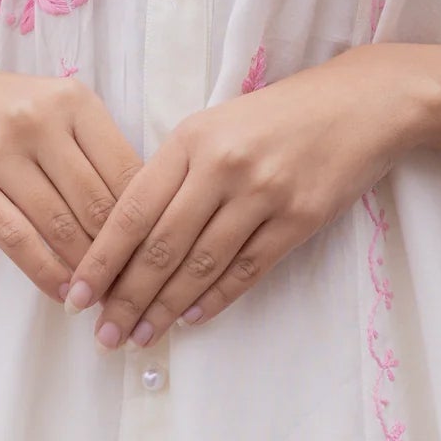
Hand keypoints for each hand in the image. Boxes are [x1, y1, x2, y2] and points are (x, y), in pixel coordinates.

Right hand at [0, 55, 141, 301]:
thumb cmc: (10, 108)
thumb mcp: (60, 109)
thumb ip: (99, 151)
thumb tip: (145, 220)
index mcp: (74, 100)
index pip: (126, 172)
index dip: (147, 221)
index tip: (156, 255)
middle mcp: (38, 120)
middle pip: (95, 203)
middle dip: (120, 253)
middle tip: (135, 287)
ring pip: (59, 225)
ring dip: (85, 269)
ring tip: (102, 295)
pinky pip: (16, 238)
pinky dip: (44, 271)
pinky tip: (62, 291)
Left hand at [64, 46, 431, 348]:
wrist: (362, 103)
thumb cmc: (280, 114)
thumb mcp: (218, 123)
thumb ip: (177, 170)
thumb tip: (131, 235)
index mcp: (191, 138)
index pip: (132, 210)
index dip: (101, 259)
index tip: (78, 295)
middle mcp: (222, 165)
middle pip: (161, 245)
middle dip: (126, 297)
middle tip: (104, 334)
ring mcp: (263, 193)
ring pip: (202, 264)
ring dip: (167, 308)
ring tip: (141, 337)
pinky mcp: (300, 218)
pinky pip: (248, 268)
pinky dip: (216, 298)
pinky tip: (192, 319)